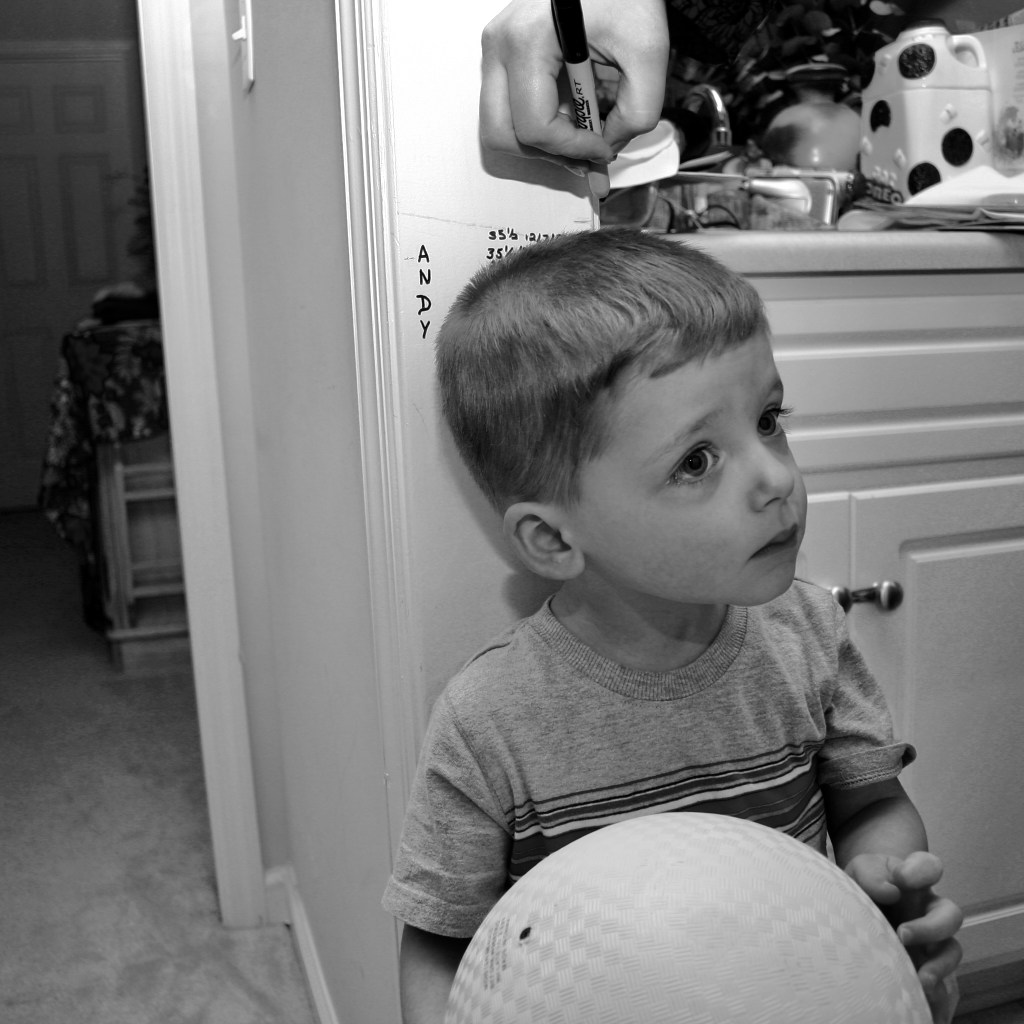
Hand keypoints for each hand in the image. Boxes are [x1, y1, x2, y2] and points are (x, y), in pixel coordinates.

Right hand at [480, 0, 668, 180]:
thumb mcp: (646, 51)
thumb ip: (637, 112)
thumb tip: (609, 147)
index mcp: (527, 41)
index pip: (535, 126)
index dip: (573, 149)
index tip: (602, 149)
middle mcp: (500, 46)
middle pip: (502, 134)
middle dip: (548, 153)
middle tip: (586, 153)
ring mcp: (496, 50)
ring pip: (501, 127)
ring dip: (542, 141)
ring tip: (582, 130)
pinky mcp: (503, 55)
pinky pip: (509, 109)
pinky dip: (539, 123)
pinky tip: (572, 110)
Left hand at [846, 851, 963, 1023]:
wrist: (849, 912)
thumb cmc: (859, 888)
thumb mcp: (857, 873)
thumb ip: (870, 873)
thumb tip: (891, 891)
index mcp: (913, 882)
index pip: (930, 867)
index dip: (922, 870)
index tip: (900, 877)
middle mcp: (927, 910)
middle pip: (951, 915)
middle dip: (932, 927)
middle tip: (902, 934)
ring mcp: (929, 940)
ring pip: (951, 951)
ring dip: (940, 966)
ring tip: (920, 979)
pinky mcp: (924, 966)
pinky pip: (942, 982)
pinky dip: (935, 991)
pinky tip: (920, 996)